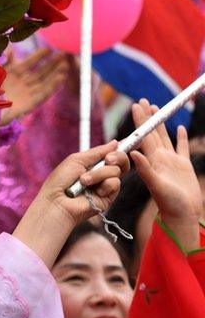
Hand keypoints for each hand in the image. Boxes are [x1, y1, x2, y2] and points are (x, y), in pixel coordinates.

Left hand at [0, 49, 68, 124]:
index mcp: (10, 76)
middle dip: (51, 64)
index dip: (38, 56)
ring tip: (66, 65)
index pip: (27, 64)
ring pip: (43, 83)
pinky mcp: (27, 105)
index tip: (49, 49)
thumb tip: (11, 49)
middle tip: (63, 54)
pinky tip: (61, 78)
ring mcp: (24, 95)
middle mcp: (19, 85)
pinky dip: (52, 87)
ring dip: (55, 74)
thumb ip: (3, 60)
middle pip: (39, 73)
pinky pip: (42, 95)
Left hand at [13, 141, 129, 266]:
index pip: (112, 154)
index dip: (121, 148)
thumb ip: (98, 151)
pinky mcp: (108, 197)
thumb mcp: (77, 160)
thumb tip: (115, 142)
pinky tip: (94, 191)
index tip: (129, 141)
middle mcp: (101, 174)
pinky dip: (104, 184)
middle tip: (108, 159)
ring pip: (117, 171)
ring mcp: (105, 186)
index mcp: (92, 164)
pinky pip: (115, 183)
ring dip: (100, 173)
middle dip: (118, 156)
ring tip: (84, 181)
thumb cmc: (61, 181)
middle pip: (121, 161)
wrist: (57, 202)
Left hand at [130, 99, 202, 248]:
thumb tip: (133, 153)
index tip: (136, 105)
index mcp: (151, 161)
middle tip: (142, 100)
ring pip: (165, 137)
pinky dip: (180, 137)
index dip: (140, 121)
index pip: (144, 136)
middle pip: (152, 133)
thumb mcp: (156, 186)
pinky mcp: (183, 166)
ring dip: (160, 123)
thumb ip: (145, 170)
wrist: (182, 216)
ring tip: (157, 109)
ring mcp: (171, 162)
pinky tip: (180, 128)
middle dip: (147, 117)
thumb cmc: (169, 204)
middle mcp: (159, 159)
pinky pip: (181, 148)